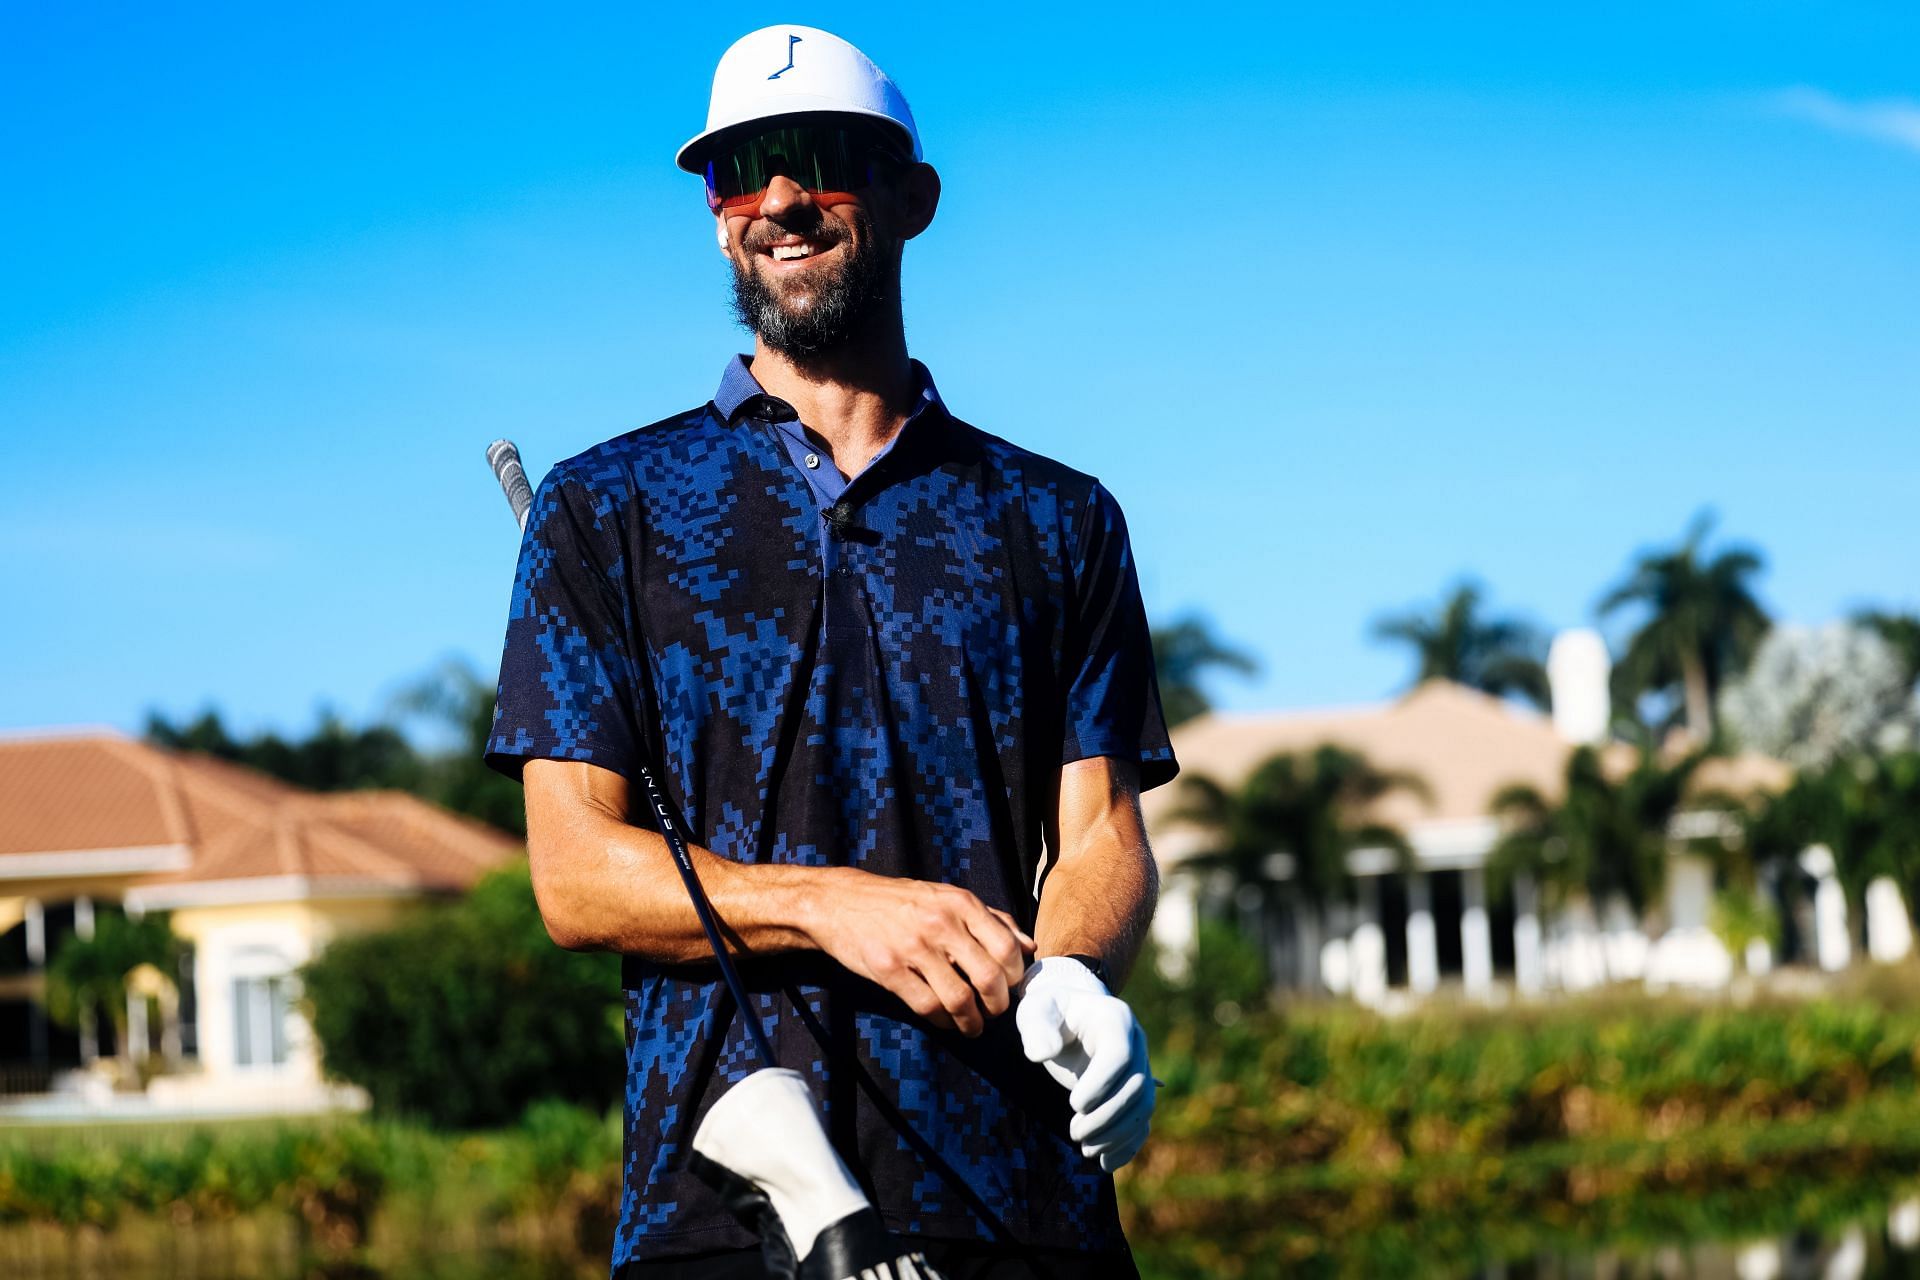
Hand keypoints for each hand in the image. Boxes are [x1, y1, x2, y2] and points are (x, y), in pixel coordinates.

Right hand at [806, 869, 1034, 1036]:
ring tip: (973, 1026)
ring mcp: (913, 947)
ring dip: (973, 1022)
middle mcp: (940, 923)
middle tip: (995, 1011)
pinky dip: (944, 1022)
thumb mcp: (947, 898)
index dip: (1016, 975)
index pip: (1007, 947)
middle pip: (989, 977)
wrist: (840, 902)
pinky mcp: (889, 970)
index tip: (1011, 987)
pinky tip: (947, 1022)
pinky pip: (928, 1007)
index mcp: (960, 902)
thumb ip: (991, 919)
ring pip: (960, 999)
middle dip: (998, 1004)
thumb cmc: (900, 902)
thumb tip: (1030, 947)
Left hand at [1015, 956, 1154, 1170]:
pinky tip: (1105, 1163)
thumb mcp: (1036, 1010)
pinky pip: (1142, 1121)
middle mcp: (1136, 1042)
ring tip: (1085, 1148)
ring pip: (1143, 1107)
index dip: (1102, 1084)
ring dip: (1117, 1134)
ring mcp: (1141, 1066)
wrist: (1070, 1014)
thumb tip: (1043, 1054)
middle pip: (1136, 1086)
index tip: (1074, 1105)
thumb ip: (1036, 1028)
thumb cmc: (1050, 1011)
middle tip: (1074, 1132)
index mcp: (1115, 1019)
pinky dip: (1128, 1145)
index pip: (1120, 1055)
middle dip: (1107, 1117)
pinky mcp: (1136, 1090)